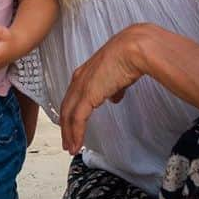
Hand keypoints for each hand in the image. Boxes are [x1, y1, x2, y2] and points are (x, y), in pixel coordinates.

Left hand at [60, 25, 149, 154]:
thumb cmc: (129, 57)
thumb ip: (114, 87)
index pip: (72, 97)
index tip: (71, 126)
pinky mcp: (87, 95)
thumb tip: (114, 97)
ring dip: (69, 134)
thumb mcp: (118, 74)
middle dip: (65, 127)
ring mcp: (81, 87)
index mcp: (84, 73)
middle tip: (67, 142)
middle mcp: (79, 80)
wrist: (132, 49)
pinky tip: (77, 145)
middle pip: (66, 107)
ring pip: (68, 116)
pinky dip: (76, 134)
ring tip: (71, 148)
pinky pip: (77, 119)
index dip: (70, 113)